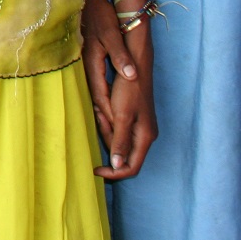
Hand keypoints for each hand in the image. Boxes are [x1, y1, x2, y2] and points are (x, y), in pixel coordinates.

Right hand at [81, 0, 138, 144]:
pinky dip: (104, 109)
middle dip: (107, 130)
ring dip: (105, 121)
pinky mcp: (91, 67)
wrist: (86, 0)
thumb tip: (131, 75)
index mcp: (93, 66)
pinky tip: (109, 116)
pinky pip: (98, 93)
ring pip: (97, 102)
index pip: (103, 101)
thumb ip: (120, 56)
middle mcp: (89, 71)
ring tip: (114, 144)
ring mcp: (88, 70)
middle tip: (116, 155)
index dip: (111, 122)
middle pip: (98, 106)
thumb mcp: (111, 34)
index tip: (118, 144)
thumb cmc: (100, 15)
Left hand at [93, 26, 156, 179]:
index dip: (114, 173)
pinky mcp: (134, 117)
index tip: (95, 169)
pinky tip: (100, 107)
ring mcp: (140, 126)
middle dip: (106, 138)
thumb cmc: (128, 89)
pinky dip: (106, 120)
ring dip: (105, 127)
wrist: (135, 66)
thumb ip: (120, 140)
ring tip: (99, 108)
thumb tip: (117, 165)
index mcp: (145, 137)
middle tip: (98, 116)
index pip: (131, 167)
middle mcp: (145, 134)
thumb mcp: (122, 115)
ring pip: (117, 138)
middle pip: (121, 152)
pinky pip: (117, 127)